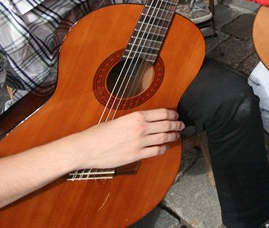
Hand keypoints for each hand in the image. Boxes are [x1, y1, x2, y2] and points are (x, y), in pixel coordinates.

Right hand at [66, 109, 183, 169]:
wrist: (86, 148)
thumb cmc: (98, 134)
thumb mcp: (118, 120)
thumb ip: (134, 121)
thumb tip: (146, 121)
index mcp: (136, 116)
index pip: (162, 113)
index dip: (172, 114)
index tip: (175, 116)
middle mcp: (140, 128)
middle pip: (166, 125)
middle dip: (176, 125)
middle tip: (181, 125)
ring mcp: (139, 142)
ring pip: (164, 138)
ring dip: (173, 136)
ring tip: (177, 135)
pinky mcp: (136, 155)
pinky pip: (155, 151)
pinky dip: (163, 149)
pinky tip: (165, 148)